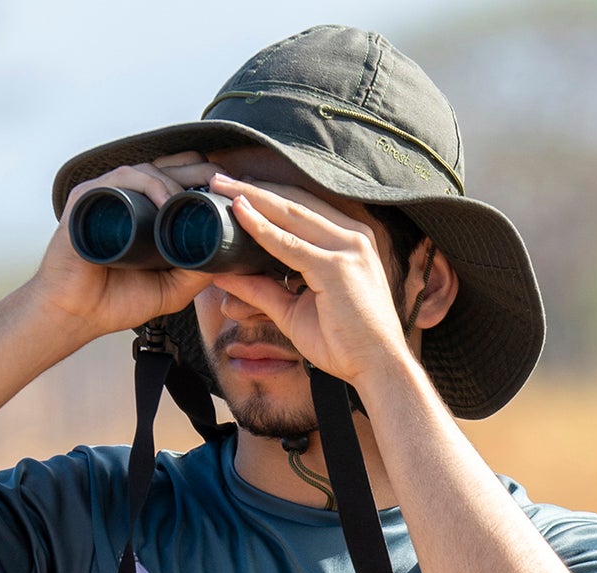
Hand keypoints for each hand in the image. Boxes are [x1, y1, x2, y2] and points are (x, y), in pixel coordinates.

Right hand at [32, 152, 219, 341]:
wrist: (77, 313)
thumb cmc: (116, 301)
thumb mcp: (172, 290)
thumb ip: (197, 273)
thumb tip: (228, 255)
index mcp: (150, 215)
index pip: (183, 183)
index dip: (207, 182)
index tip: (231, 195)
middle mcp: (131, 200)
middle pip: (172, 168)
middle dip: (202, 172)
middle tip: (223, 186)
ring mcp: (111, 195)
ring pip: (151, 169)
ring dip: (178, 181)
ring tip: (195, 202)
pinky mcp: (90, 196)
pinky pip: (124, 177)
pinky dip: (149, 184)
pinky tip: (166, 201)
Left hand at [202, 173, 412, 387]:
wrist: (379, 369)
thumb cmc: (345, 344)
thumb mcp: (294, 312)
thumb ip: (262, 291)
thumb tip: (224, 277)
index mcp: (349, 243)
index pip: (303, 209)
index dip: (267, 196)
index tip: (235, 189)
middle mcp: (352, 238)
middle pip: (294, 202)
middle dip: (254, 188)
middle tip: (217, 179)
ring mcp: (347, 249)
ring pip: (290, 213)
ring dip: (252, 198)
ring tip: (219, 187)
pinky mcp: (336, 267)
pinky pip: (290, 243)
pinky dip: (261, 228)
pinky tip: (238, 213)